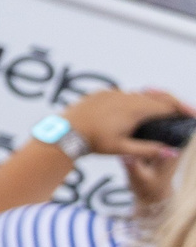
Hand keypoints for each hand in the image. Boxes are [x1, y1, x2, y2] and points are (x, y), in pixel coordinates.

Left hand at [61, 87, 185, 157]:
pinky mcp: (103, 93)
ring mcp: (114, 93)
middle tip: (186, 112)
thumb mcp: (122, 149)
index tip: (193, 116)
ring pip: (141, 94)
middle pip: (158, 96)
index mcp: (135, 110)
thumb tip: (173, 152)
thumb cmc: (93, 142)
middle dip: (173, 103)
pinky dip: (137, 100)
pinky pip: (126, 94)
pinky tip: (139, 109)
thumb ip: (148, 150)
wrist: (64, 131)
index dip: (182, 110)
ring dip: (154, 101)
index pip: (166, 106)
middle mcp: (126, 97)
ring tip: (166, 112)